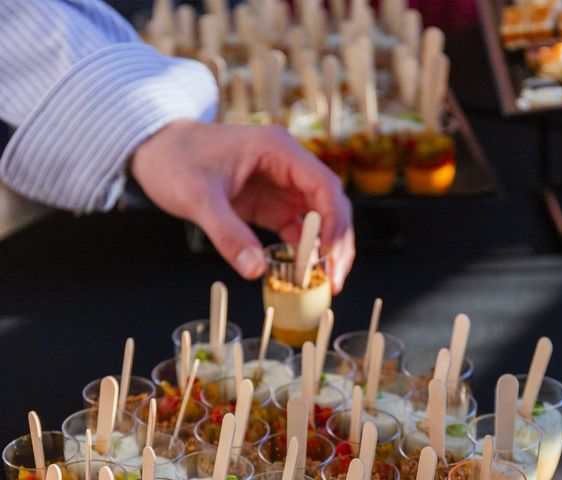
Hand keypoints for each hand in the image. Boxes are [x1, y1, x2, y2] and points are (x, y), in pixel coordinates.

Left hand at [130, 120, 354, 292]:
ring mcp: (280, 186)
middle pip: (329, 205)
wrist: (155, 149)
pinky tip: (300, 273)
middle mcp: (287, 166)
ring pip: (317, 220)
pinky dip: (301, 251)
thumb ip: (227, 233)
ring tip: (323, 282)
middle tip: (333, 278)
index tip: (328, 255)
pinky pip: (295, 229)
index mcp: (278, 150)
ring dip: (323, 250)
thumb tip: (255, 271)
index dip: (332, 222)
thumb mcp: (198, 197)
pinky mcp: (269, 204)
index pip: (323, 185)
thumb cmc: (174, 158)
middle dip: (336, 242)